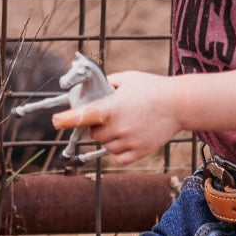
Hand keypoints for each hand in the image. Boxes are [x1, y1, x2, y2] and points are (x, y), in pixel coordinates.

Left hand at [52, 70, 182, 164]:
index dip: (66, 120)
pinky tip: (128, 137)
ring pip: (105, 145)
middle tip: (113, 113)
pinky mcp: (140, 152)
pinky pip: (118, 157)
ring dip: (109, 137)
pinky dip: (118, 150)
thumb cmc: (152, 87)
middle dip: (98, 125)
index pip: (83, 116)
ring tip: (127, 122)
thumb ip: (105, 85)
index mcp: (112, 107)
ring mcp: (129, 141)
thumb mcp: (126, 78)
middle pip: (94, 133)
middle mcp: (119, 127)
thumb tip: (89, 91)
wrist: (180, 103)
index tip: (55, 121)